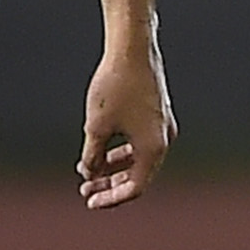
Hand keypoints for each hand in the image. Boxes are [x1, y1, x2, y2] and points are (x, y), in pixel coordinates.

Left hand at [77, 43, 172, 209]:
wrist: (132, 49)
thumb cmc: (114, 86)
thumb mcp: (96, 126)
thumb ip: (92, 156)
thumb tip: (89, 174)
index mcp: (153, 148)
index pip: (134, 187)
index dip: (111, 198)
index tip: (88, 200)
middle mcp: (164, 140)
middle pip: (138, 175)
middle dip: (110, 184)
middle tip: (85, 189)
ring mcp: (163, 126)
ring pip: (139, 158)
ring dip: (114, 167)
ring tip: (89, 170)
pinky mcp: (157, 113)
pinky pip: (141, 142)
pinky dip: (122, 150)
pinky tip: (101, 149)